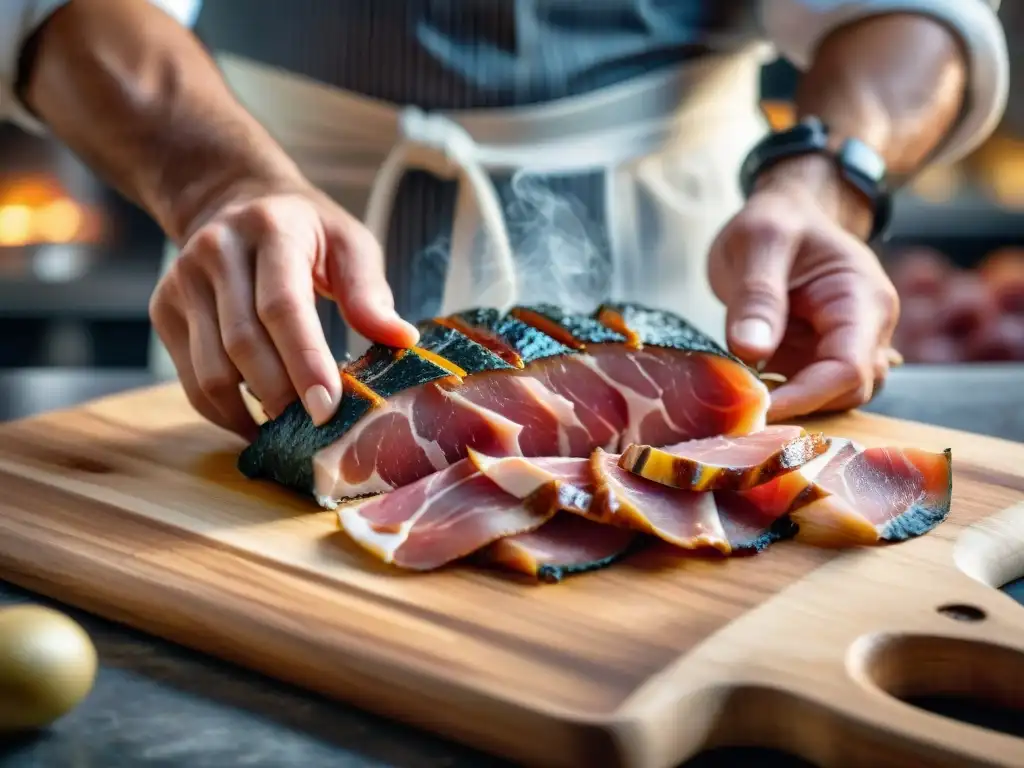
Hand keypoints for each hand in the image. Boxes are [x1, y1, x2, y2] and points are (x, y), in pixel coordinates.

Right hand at [149, 183, 419, 439]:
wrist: (233, 201)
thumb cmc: (307, 232)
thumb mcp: (349, 243)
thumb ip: (370, 291)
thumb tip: (401, 339)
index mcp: (270, 230)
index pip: (282, 306)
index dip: (304, 362)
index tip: (328, 409)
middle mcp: (216, 251)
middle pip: (243, 344)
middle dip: (281, 396)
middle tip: (316, 430)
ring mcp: (181, 281)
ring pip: (211, 370)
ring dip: (251, 413)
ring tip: (290, 429)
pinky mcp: (163, 310)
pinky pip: (191, 381)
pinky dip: (225, 413)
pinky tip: (258, 423)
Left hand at [708, 154, 899, 421]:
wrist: (785, 213)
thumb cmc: (778, 218)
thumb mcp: (760, 240)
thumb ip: (757, 294)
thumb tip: (751, 349)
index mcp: (863, 300)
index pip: (848, 368)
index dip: (805, 396)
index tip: (757, 408)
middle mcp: (865, 331)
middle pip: (845, 392)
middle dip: (797, 407)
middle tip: (738, 412)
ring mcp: (840, 347)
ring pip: (827, 400)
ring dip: (785, 406)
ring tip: (736, 401)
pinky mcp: (813, 358)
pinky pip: (804, 392)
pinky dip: (775, 398)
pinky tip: (741, 393)